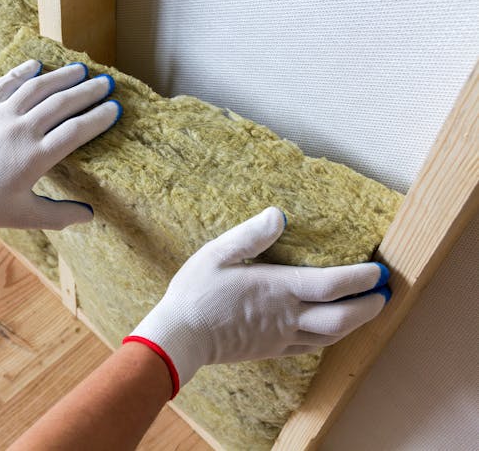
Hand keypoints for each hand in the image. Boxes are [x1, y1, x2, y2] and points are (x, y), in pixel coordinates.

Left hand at [0, 60, 120, 241]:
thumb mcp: (26, 216)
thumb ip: (60, 215)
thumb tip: (90, 216)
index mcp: (35, 158)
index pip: (76, 132)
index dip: (98, 118)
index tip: (115, 109)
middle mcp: (21, 131)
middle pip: (62, 103)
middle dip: (88, 91)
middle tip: (107, 83)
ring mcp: (0, 115)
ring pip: (38, 87)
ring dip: (62, 76)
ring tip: (81, 70)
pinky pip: (7, 82)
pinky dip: (24, 71)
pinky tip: (38, 65)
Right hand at [124, 207, 390, 397]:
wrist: (180, 337)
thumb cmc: (196, 292)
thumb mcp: (217, 254)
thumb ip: (251, 234)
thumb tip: (279, 214)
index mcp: (277, 289)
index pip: (332, 285)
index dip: (361, 278)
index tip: (378, 270)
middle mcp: (287, 316)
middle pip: (343, 318)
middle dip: (369, 306)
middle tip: (384, 293)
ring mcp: (281, 337)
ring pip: (331, 336)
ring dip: (355, 324)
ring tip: (367, 310)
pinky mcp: (271, 350)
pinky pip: (310, 347)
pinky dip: (330, 337)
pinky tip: (330, 330)